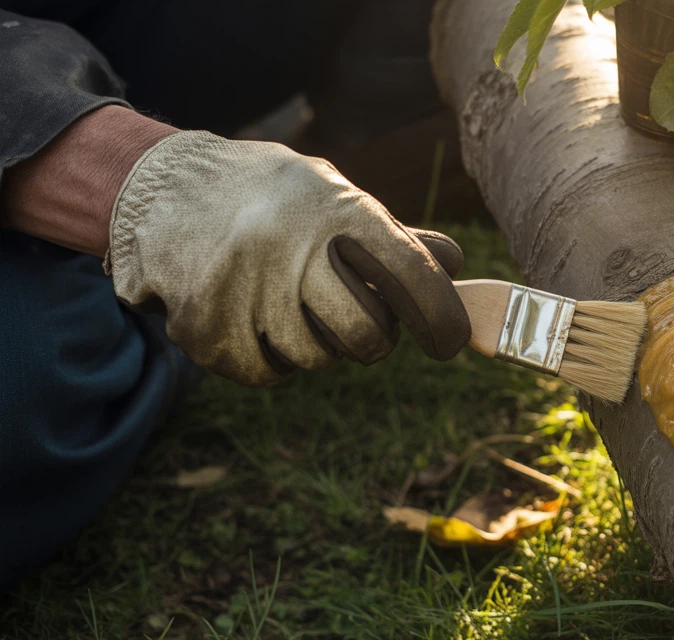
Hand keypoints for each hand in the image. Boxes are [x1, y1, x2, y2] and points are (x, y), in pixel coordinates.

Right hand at [106, 131, 470, 385]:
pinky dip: (272, 354)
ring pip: (318, 358)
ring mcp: (243, 293)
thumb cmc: (272, 198)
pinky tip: (255, 313)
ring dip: (318, 342)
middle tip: (358, 316)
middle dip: (375, 337)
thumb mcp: (332, 195)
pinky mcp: (206, 331)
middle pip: (368, 335)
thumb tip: (454, 264)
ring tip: (289, 297)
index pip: (412, 273)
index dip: (442, 316)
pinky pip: (269, 371)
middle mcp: (290, 249)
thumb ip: (393, 235)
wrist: (163, 189)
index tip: (450, 342)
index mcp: (335, 209)